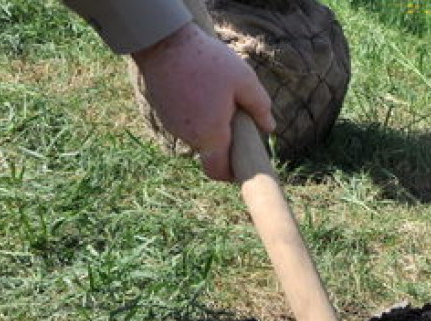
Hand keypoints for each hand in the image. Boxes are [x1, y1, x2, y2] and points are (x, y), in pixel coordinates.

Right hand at [131, 22, 274, 181]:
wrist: (161, 39)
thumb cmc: (206, 60)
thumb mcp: (244, 80)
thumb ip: (260, 107)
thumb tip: (269, 128)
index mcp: (211, 135)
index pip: (219, 172)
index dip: (232, 172)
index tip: (243, 162)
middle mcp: (188, 136)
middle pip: (210, 152)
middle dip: (225, 143)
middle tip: (235, 117)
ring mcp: (172, 124)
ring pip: (197, 135)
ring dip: (209, 125)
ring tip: (216, 96)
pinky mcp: (163, 110)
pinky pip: (185, 121)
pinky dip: (195, 114)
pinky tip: (200, 90)